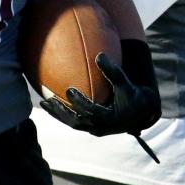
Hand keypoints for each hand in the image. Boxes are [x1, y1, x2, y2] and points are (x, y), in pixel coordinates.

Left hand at [40, 39, 160, 136]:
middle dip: (62, 112)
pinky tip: (52, 102)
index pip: (92, 112)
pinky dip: (63, 114)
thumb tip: (99, 55)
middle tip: (49, 100)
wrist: (140, 113)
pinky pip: (74, 121)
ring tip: (44, 102)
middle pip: (77, 122)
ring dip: (58, 114)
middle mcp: (101, 127)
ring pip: (73, 124)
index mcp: (110, 118)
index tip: (69, 90)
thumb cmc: (132, 96)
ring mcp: (95, 129)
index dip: (80, 103)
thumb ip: (113, 71)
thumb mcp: (126, 84)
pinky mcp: (91, 128)